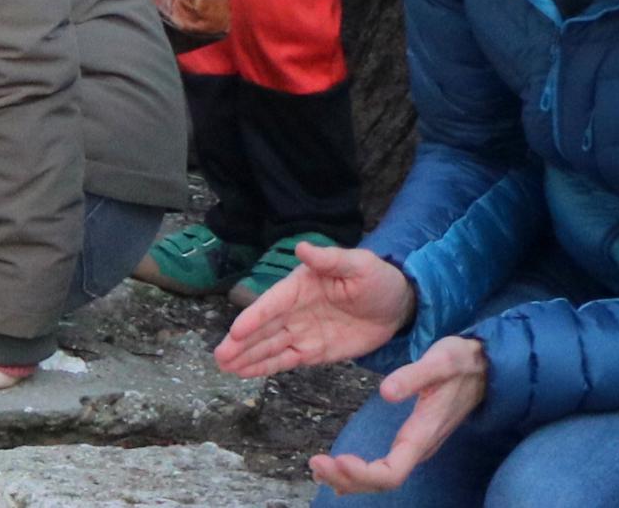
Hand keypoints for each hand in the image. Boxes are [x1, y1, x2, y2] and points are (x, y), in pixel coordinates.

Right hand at [215, 240, 416, 377]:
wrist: (398, 305)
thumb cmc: (377, 278)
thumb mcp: (358, 264)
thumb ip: (329, 259)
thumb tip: (302, 247)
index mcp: (302, 285)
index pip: (274, 303)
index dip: (254, 317)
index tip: (236, 331)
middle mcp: (296, 309)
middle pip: (265, 329)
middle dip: (242, 343)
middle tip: (220, 357)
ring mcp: (303, 332)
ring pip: (270, 347)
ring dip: (248, 357)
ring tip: (225, 367)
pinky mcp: (314, 352)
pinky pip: (287, 361)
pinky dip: (266, 367)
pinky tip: (246, 373)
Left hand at [314, 334, 484, 494]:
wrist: (486, 366)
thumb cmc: (463, 361)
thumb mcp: (442, 359)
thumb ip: (414, 376)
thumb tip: (385, 392)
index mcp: (423, 434)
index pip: (391, 472)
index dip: (363, 474)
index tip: (337, 459)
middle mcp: (419, 448)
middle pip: (381, 482)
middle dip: (347, 478)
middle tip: (315, 463)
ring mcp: (416, 447)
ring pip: (381, 478)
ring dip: (349, 478)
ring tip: (318, 469)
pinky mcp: (412, 441)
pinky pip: (384, 468)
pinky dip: (358, 473)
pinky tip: (338, 471)